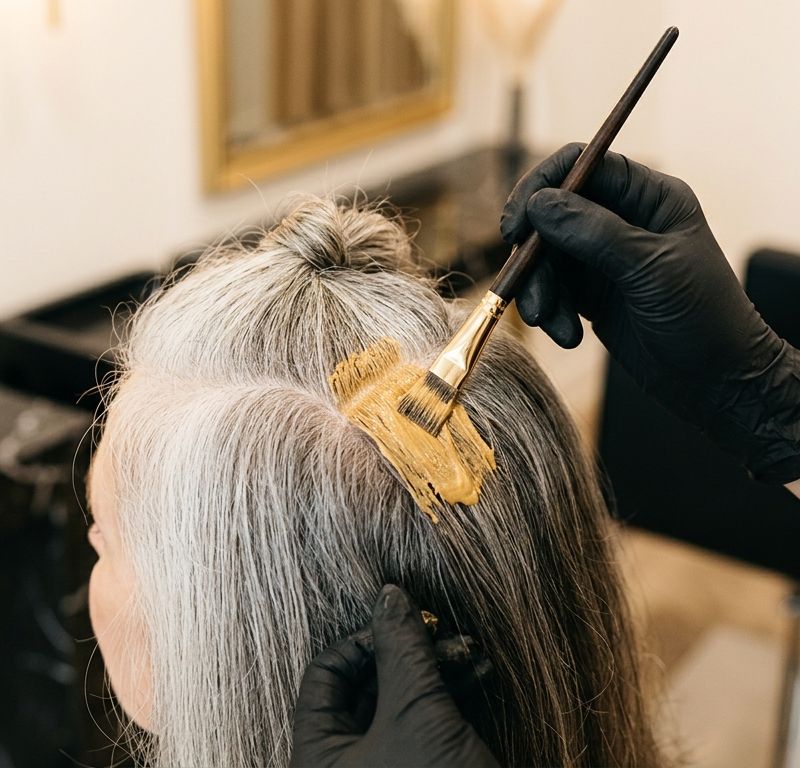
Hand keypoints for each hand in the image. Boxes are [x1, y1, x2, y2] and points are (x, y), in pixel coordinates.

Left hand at [290, 584, 498, 767]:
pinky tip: (476, 674)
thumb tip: (389, 595)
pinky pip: (420, 724)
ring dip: (435, 669)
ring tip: (470, 651)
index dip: (363, 640)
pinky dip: (446, 695)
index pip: (324, 674)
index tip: (403, 623)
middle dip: (409, 652)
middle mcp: (343, 765)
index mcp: (318, 756)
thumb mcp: (416, 716)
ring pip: (398, 701)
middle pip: (365, 684)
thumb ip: (401, 650)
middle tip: (443, 634)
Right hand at [501, 143, 799, 482]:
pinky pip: (553, 290)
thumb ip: (593, 233)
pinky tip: (568, 336)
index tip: (516, 225)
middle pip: (553, 215)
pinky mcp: (591, 294)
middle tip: (521, 283)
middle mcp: (622, 221)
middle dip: (534, 253)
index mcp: (649, 198)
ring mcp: (603, 258)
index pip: (583, 166)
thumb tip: (539, 203)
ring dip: (539, 290)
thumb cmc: (703, 318)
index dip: (542, 187)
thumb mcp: (650, 270)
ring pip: (546, 257)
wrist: (715, 383)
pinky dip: (551, 312)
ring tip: (549, 322)